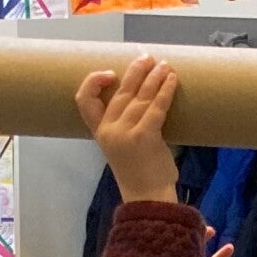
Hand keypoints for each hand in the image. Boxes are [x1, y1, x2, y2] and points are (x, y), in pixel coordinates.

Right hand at [76, 55, 178, 202]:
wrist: (149, 198)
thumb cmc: (140, 174)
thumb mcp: (123, 148)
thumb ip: (125, 126)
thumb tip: (144, 98)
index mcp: (100, 133)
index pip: (84, 101)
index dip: (93, 82)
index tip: (110, 74)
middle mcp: (109, 131)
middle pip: (120, 92)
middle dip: (136, 71)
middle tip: (148, 58)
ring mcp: (126, 133)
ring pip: (141, 96)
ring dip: (154, 77)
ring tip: (165, 66)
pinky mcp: (144, 136)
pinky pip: (156, 106)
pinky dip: (165, 90)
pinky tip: (172, 80)